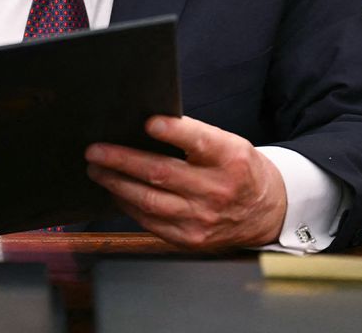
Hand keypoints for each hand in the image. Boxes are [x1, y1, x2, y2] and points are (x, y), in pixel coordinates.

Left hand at [85, 115, 286, 249]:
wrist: (266, 211)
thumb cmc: (240, 170)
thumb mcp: (229, 145)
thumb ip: (194, 137)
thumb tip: (145, 126)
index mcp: (230, 159)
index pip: (200, 142)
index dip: (173, 132)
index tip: (149, 122)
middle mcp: (216, 190)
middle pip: (161, 173)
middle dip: (121, 160)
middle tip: (95, 150)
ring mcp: (202, 218)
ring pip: (149, 201)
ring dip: (116, 183)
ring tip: (96, 169)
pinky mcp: (190, 239)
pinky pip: (150, 221)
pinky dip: (128, 204)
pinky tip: (115, 191)